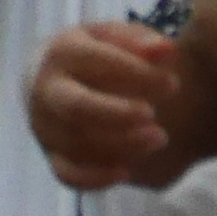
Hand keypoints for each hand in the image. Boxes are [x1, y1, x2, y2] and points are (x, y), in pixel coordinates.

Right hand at [28, 19, 206, 190]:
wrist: (52, 79)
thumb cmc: (93, 55)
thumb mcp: (115, 37)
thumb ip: (141, 40)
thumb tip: (165, 52)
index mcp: (62, 52)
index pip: (98, 61)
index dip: (138, 74)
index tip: (171, 84)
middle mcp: (46, 90)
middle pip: (77, 108)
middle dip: (119, 114)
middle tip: (153, 114)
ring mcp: (44, 126)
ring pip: (77, 144)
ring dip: (122, 145)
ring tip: (158, 138)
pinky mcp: (50, 156)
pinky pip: (67, 174)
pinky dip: (95, 178)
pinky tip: (126, 172)